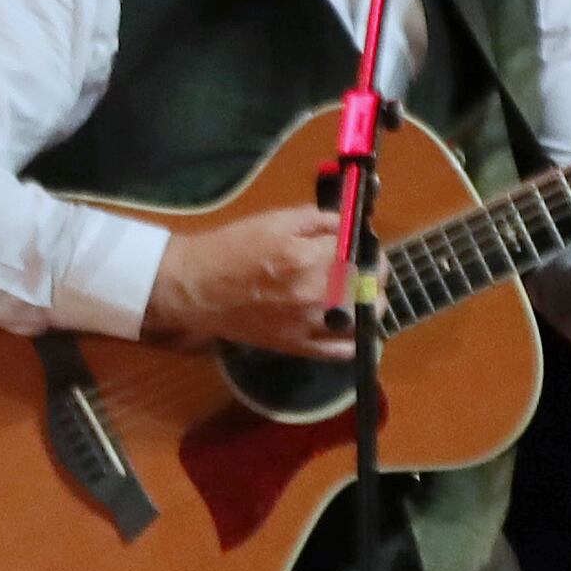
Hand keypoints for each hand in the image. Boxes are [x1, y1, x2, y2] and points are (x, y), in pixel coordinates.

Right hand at [144, 204, 354, 359]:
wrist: (196, 287)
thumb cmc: (232, 247)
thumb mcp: (274, 220)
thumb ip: (317, 219)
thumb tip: (347, 224)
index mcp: (307, 257)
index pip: (358, 249)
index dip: (365, 242)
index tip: (363, 242)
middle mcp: (314, 293)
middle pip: (369, 283)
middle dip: (374, 270)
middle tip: (367, 265)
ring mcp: (308, 323)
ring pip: (363, 316)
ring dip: (370, 301)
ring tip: (362, 293)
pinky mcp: (298, 345)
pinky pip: (340, 351)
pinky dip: (356, 340)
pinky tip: (354, 326)